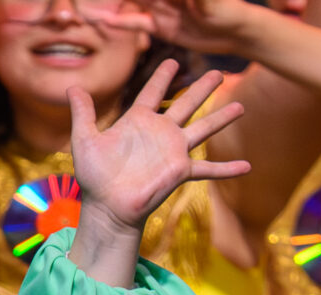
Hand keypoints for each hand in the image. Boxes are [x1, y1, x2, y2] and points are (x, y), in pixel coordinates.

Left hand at [64, 61, 247, 286]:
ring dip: (221, 118)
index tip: (174, 61)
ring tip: (241, 106)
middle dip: (202, 88)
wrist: (108, 206)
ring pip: (203, 128)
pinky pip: (208, 168)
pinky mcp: (180, 170)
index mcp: (138, 121)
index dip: (163, 76)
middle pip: (187, 103)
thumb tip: (73, 87)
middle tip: (218, 71)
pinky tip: (247, 166)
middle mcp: (160, 132)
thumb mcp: (84, 139)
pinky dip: (227, 168)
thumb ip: (83, 113)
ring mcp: (173, 151)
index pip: (154, 92)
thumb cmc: (94, 176)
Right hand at [109, 0, 257, 55]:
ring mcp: (159, 7)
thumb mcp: (208, 0)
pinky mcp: (160, 25)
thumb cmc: (227, 9)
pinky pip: (135, 22)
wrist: (236, 31)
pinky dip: (120, 21)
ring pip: (130, 1)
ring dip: (110, 3)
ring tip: (85, 5)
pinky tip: (101, 21)